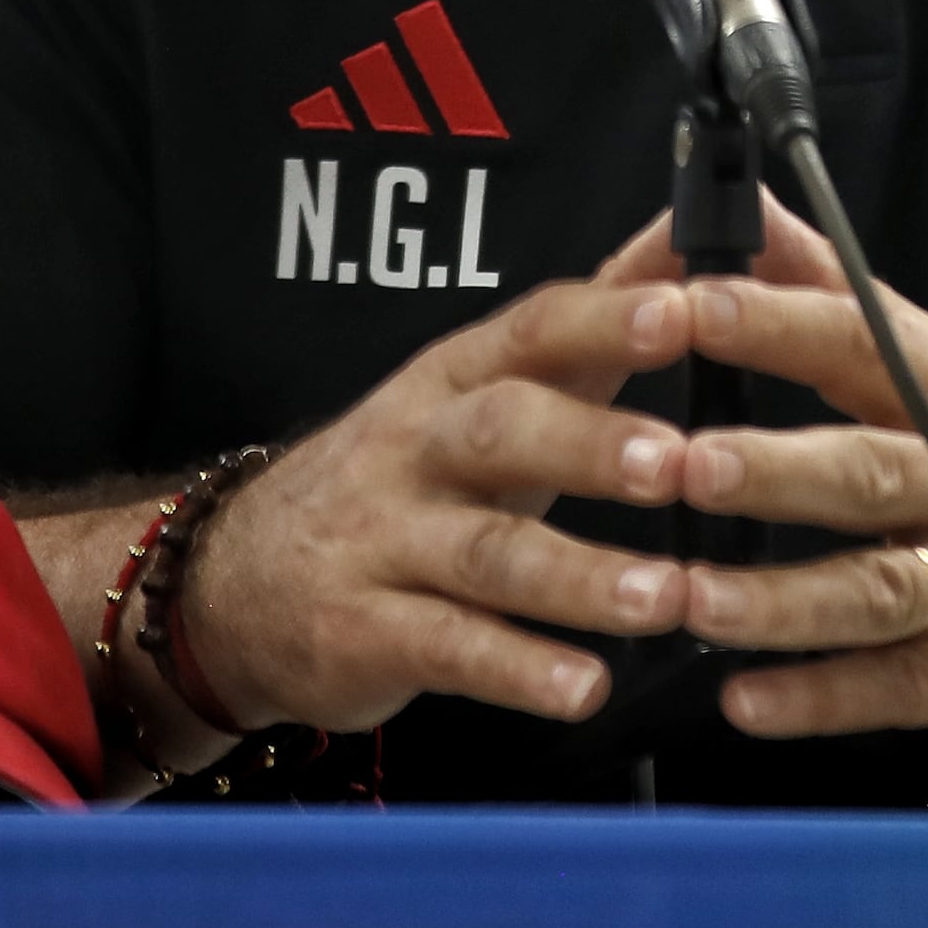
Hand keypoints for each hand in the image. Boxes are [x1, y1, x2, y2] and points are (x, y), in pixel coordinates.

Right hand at [166, 270, 695, 733]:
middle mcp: (419, 447)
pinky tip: (584, 689)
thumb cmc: (404, 474)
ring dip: (579, 576)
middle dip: (590, 442)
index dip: (607, 319)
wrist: (236, 580)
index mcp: (456, 377)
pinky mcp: (366, 631)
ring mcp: (385, 541)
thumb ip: (590, 324)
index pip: (532, 328)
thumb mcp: (481, 388)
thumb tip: (691, 239)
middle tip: (677, 463)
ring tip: (664, 597)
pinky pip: (450, 648)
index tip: (686, 311)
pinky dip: (520, 670)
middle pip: (502, 427)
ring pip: (487, 551)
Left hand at [618, 195, 927, 752]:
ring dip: (783, 598)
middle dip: (778, 468)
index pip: (866, 344)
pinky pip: (903, 686)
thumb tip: (759, 213)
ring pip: (882, 588)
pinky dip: (823, 697)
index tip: (692, 307)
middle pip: (871, 472)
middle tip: (686, 465)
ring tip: (694, 600)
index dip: (779, 323)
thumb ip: (848, 304)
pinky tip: (746, 701)